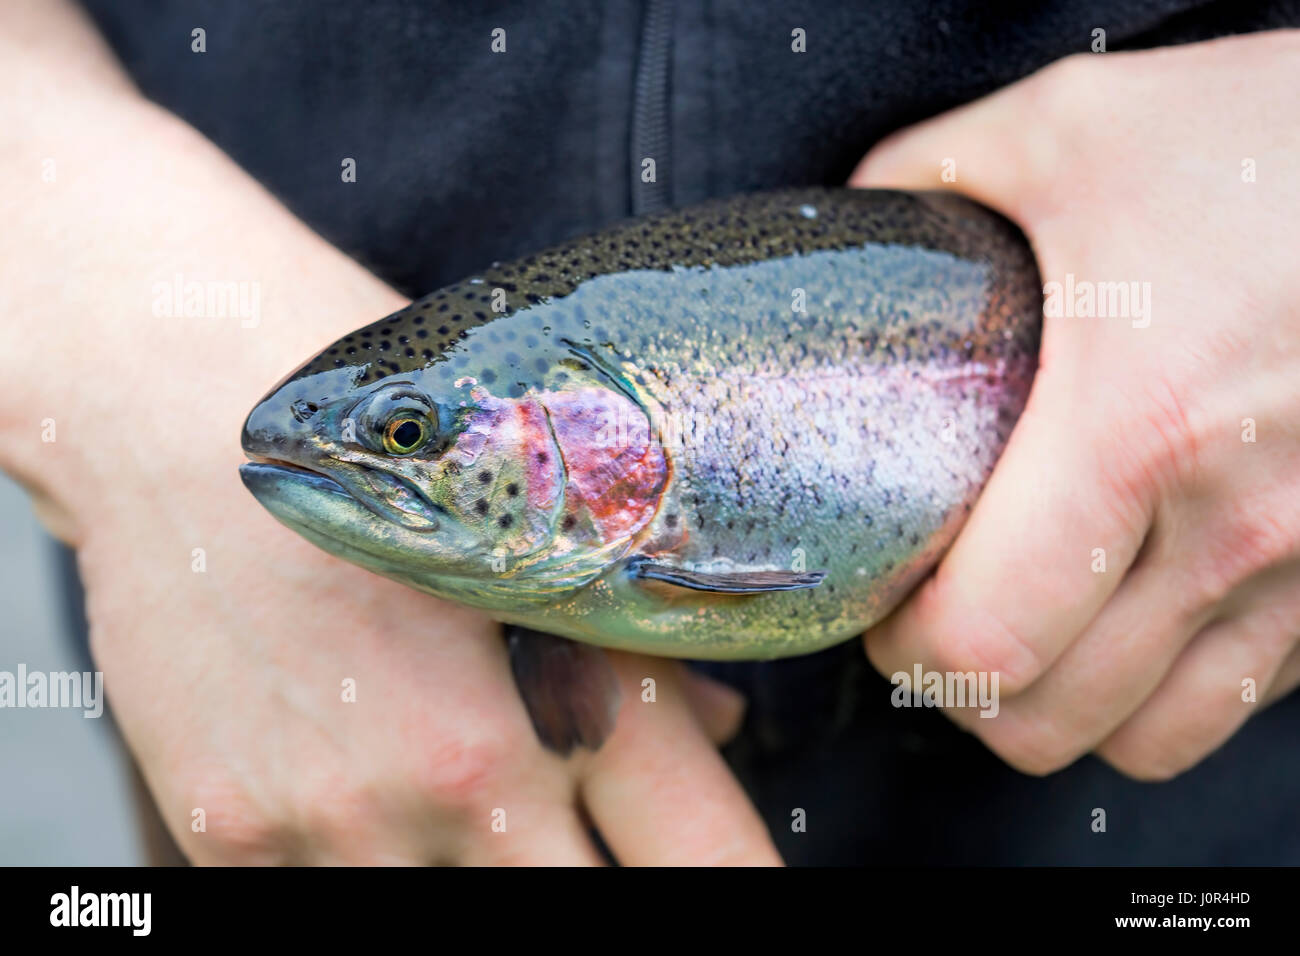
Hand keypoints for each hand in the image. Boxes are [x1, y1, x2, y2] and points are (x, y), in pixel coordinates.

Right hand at [0, 0, 778, 864]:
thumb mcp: (539, 523)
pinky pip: (324, 910)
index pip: (706, 858)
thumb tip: (719, 730)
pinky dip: (370, 868)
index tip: (736, 888)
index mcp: (565, 689)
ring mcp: (340, 820)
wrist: (181, 418)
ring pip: (458, 923)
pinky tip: (364, 808)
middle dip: (601, 883)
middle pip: (585, 908)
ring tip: (458, 805)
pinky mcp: (230, 838)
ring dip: (477, 874)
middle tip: (589, 840)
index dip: (736, 887)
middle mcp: (463, 775)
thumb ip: (641, 654)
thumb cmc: (380, 448)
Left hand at [853, 31, 1299, 779]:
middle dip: (967, 691)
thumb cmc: (1273, 141)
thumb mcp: (1070, 128)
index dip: (908, 648)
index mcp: (1136, 429)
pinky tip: (1132, 615)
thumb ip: (931, 181)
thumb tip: (856, 231)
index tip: (888, 603)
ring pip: (1154, 735)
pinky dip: (1168, 687)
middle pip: (1054, 718)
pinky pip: (1245, 696)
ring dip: (1066, 706)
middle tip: (938, 618)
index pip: (986, 643)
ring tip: (1027, 633)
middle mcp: (1235, 523)